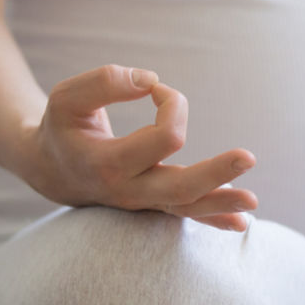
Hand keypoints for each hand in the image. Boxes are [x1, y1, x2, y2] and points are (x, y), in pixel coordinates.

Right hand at [19, 64, 257, 230]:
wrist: (51, 171)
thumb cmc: (63, 127)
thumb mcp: (67, 98)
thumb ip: (104, 82)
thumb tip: (151, 81)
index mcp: (108, 163)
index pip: (163, 136)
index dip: (172, 103)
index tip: (157, 88)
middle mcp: (128, 190)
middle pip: (180, 187)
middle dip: (217, 172)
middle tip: (249, 157)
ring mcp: (142, 202)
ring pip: (186, 207)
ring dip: (221, 204)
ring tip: (252, 202)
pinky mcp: (153, 204)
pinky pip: (185, 214)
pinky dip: (213, 218)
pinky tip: (242, 223)